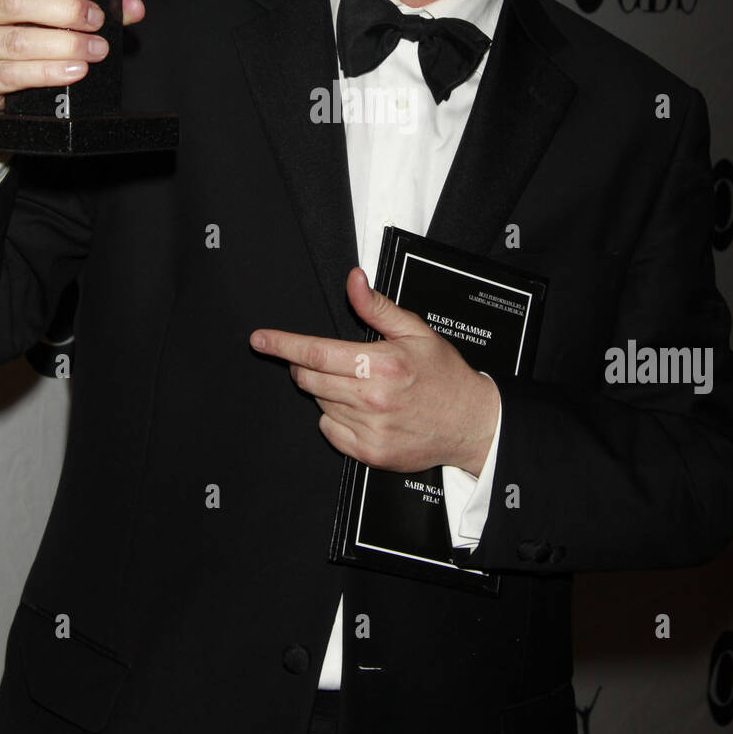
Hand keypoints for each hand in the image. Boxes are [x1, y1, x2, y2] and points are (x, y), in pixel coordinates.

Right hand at [0, 0, 144, 117]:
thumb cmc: (16, 38)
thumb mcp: (45, 13)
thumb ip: (89, 1)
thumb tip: (131, 5)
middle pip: (14, 1)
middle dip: (65, 10)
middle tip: (96, 19)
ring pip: (17, 41)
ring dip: (65, 45)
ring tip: (95, 49)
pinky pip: (12, 74)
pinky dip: (49, 72)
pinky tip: (74, 70)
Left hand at [250, 267, 499, 474]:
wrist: (471, 423)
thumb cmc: (444, 375)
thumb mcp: (415, 331)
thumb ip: (377, 307)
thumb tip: (354, 280)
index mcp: (382, 365)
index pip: (316, 353)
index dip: (283, 344)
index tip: (260, 339)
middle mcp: (372, 399)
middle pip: (310, 379)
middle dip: (306, 365)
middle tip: (329, 360)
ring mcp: (370, 430)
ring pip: (319, 403)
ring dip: (326, 390)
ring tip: (359, 385)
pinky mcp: (369, 453)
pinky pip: (330, 431)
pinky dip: (335, 417)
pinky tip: (360, 409)